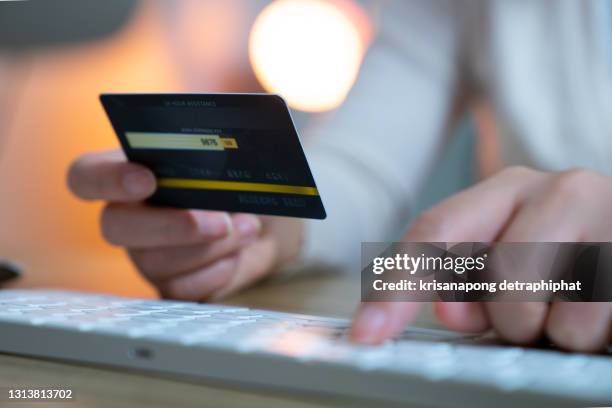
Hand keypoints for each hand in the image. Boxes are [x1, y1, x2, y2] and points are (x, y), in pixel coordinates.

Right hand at [68, 150, 303, 300]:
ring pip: (155, 263)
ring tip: (247, 228)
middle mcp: (130, 215)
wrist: (269, 222)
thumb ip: (219, 144)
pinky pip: (180, 289)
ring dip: (210, 248)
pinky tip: (237, 254)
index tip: (145, 180)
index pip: (87, 176)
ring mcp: (147, 255)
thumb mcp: (235, 154)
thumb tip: (230, 142)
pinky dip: (218, 272)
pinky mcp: (172, 284)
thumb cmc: (243, 179)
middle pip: (115, 227)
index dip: (107, 179)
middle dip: (170, 226)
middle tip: (219, 222)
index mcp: (132, 170)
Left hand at [351, 166, 611, 351]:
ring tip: (574, 307)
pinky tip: (603, 310)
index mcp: (509, 187)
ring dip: (555, 331)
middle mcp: (559, 188)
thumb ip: (470, 284)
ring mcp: (609, 215)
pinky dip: (592, 336)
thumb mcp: (514, 260)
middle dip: (507, 317)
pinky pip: (594, 326)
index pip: (434, 233)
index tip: (367, 333)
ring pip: (549, 313)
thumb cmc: (570, 254)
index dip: (396, 287)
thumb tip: (448, 310)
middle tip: (532, 313)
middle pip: (498, 276)